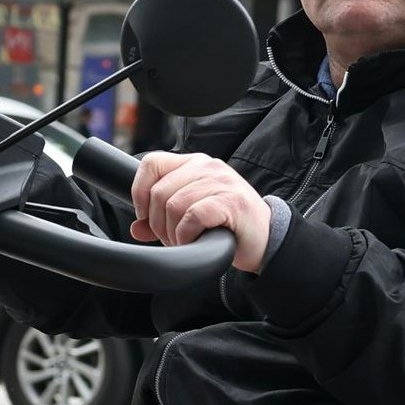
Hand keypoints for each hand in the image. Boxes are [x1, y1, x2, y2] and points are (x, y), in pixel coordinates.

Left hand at [130, 151, 272, 273]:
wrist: (267, 240)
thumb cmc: (230, 226)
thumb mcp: (192, 216)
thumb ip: (164, 218)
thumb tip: (137, 229)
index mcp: (195, 164)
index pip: (152, 163)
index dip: (140, 192)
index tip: (145, 215)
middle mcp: (207, 167)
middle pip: (159, 192)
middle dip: (159, 224)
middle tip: (173, 238)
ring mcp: (221, 182)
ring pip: (173, 206)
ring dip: (173, 233)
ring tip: (186, 241)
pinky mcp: (231, 201)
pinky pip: (192, 217)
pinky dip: (187, 235)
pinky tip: (196, 240)